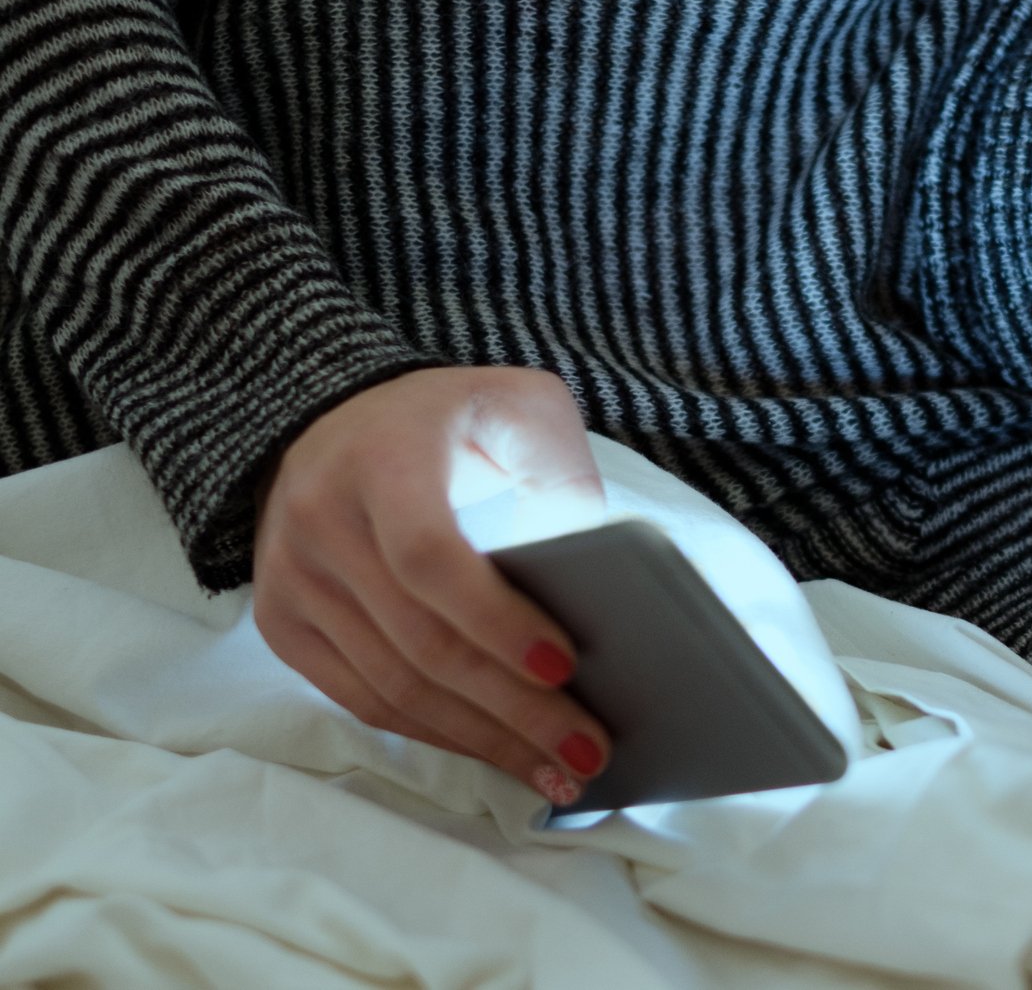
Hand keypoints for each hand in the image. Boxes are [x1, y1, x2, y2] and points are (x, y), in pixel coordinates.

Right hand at [250, 365, 611, 805]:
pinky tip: (494, 754)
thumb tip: (600, 582)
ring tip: (559, 771)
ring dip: (482, 740)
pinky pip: (363, 699)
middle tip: (588, 750)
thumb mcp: (519, 408)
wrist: (337, 419)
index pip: (429, 557)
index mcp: (383, 460)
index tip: (565, 665)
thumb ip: (559, 473)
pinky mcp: (283, 625)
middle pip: (420, 641)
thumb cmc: (453, 418)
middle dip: (513, 708)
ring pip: (393, 686)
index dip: (496, 621)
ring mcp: (291, 580)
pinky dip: (436, 735)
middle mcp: (321, 522)